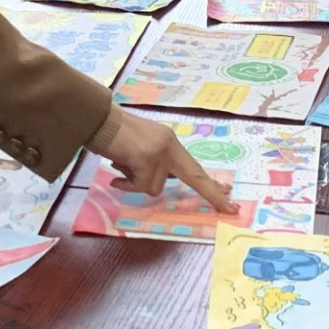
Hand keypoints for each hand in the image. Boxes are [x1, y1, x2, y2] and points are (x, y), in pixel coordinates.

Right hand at [98, 110, 237, 215]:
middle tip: (231, 208)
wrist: (97, 119)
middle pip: (195, 176)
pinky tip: (115, 171)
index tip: (229, 198)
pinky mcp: (146, 158)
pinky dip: (126, 183)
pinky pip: (140, 185)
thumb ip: (155, 163)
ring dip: (136, 182)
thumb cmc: (114, 135)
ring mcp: (160, 152)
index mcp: (170, 142)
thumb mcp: (143, 147)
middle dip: (213, 194)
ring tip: (123, 165)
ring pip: (154, 187)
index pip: (194, 167)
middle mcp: (170, 145)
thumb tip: (156, 185)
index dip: (211, 186)